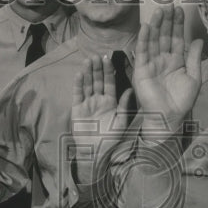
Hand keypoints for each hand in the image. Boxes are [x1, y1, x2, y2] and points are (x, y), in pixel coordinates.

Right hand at [71, 54, 134, 168]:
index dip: (108, 71)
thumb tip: (130, 89)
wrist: (96, 152)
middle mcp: (99, 100)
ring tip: (88, 60)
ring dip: (88, 72)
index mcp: (111, 102)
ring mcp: (87, 104)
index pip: (109, 83)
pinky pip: (78, 94)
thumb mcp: (121, 122)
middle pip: (98, 81)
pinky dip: (79, 84)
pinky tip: (80, 74)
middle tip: (96, 55)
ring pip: (88, 85)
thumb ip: (124, 105)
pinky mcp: (77, 109)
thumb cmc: (111, 139)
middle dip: (97, 68)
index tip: (107, 59)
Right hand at [132, 4, 202, 136]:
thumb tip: (197, 40)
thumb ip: (194, 58)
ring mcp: (151, 64)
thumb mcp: (194, 77)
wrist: (171, 117)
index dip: (177, 24)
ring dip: (155, 25)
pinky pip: (142, 52)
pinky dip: (143, 39)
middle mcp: (162, 60)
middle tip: (168, 4)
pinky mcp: (141, 70)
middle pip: (164, 36)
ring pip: (153, 41)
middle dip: (166, 20)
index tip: (179, 10)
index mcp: (175, 61)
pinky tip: (146, 27)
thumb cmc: (182, 101)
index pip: (175, 38)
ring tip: (159, 10)